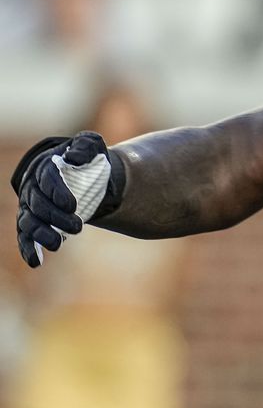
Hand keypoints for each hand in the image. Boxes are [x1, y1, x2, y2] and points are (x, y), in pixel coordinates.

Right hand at [11, 131, 120, 267]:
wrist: (86, 173)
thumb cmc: (88, 158)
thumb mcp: (91, 145)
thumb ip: (85, 146)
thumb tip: (74, 157)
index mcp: (45, 168)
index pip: (47, 180)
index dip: (57, 192)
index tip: (73, 205)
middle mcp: (33, 188)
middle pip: (38, 203)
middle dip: (56, 217)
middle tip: (79, 227)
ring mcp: (30, 206)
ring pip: (28, 222)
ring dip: (41, 234)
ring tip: (58, 244)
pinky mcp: (33, 222)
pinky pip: (25, 236)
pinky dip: (28, 249)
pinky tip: (35, 263)